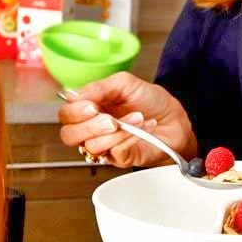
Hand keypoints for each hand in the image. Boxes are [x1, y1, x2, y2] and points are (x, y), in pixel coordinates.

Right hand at [57, 72, 195, 168]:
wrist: (174, 119)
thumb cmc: (151, 101)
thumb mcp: (125, 83)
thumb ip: (98, 87)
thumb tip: (73, 95)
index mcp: (90, 108)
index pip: (66, 114)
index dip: (74, 112)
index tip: (92, 105)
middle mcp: (92, 128)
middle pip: (69, 135)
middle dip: (89, 126)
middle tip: (110, 119)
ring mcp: (104, 145)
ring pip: (91, 146)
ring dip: (116, 131)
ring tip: (135, 118)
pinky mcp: (119, 158)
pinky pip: (113, 152)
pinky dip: (128, 138)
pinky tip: (141, 128)